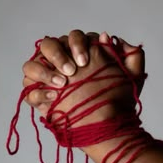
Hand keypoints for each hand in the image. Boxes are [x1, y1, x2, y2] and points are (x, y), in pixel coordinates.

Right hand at [22, 30, 144, 117]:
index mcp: (80, 54)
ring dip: (43, 71)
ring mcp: (48, 80)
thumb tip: (107, 36)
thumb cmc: (120, 100)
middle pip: (48, 45)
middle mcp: (62, 63)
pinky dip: (36, 92)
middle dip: (58, 54)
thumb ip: (130, 53)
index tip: (85, 61)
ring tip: (61, 83)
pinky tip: (52, 98)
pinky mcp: (41, 98)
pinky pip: (29, 89)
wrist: (109, 126)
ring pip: (31, 65)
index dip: (77, 44)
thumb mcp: (133, 76)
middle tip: (72, 71)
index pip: (72, 37)